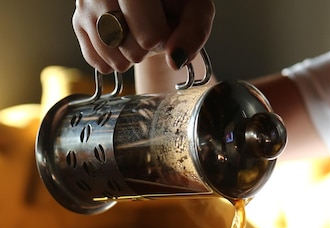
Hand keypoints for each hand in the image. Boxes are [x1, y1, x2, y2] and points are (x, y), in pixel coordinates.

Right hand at [72, 0, 214, 73]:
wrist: (151, 0)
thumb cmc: (174, 2)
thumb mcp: (195, 9)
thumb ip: (193, 33)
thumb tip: (175, 59)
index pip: (148, 36)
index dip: (161, 38)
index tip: (162, 25)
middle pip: (132, 50)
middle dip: (147, 49)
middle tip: (150, 28)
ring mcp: (86, 4)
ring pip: (113, 59)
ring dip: (131, 56)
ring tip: (136, 33)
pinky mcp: (78, 21)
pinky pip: (98, 63)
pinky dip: (114, 59)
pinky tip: (122, 39)